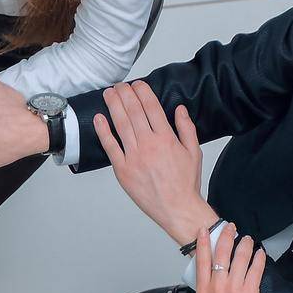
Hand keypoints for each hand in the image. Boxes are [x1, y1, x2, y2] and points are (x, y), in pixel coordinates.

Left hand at [90, 81, 212, 242]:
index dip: (143, 92)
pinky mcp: (123, 170)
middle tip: (119, 85)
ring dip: (113, 106)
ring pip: (121, 125)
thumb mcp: (194, 152)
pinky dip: (103, 131)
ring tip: (108, 93)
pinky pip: (110, 147)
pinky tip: (99, 119)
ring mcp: (134, 157)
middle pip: (133, 112)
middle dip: (125, 94)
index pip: (152, 107)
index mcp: (166, 138)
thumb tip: (180, 109)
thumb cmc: (186, 183)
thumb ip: (186, 128)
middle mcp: (149, 145)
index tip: (137, 84)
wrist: (177, 208)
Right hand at [193, 220, 264, 292]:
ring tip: (248, 239)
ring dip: (245, 244)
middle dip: (226, 236)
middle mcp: (217, 287)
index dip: (203, 243)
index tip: (204, 230)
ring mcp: (233, 288)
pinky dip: (258, 258)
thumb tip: (211, 270)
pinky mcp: (250, 291)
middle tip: (231, 228)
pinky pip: (255, 268)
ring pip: (240, 257)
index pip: (201, 260)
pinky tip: (260, 253)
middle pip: (221, 254)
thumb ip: (207, 287)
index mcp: (203, 291)